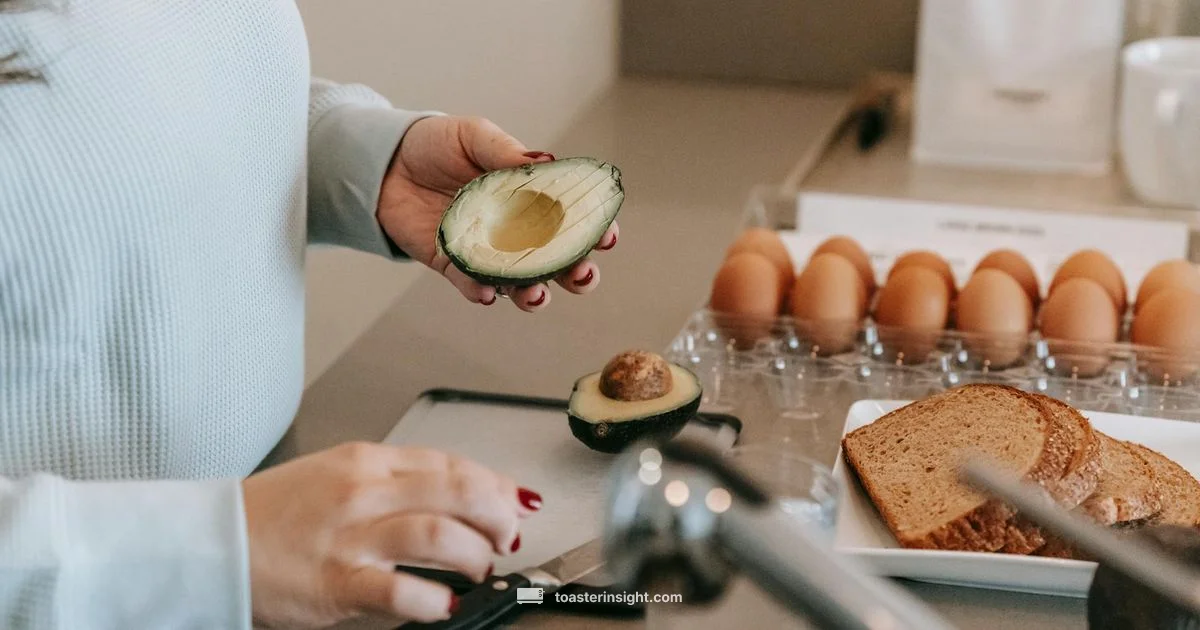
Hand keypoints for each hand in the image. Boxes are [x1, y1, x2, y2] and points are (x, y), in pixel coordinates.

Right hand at [241, 442, 541, 628]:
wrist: (209, 542)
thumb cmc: (272, 515)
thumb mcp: (336, 477)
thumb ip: (394, 483)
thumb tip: (454, 496)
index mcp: (366, 461)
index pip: (451, 463)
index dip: (495, 484)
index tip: (514, 502)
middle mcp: (364, 492)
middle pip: (458, 490)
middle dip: (498, 514)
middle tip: (508, 536)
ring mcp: (351, 537)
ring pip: (440, 534)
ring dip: (475, 555)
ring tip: (480, 568)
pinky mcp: (337, 582)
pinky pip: (400, 591)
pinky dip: (433, 599)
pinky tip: (443, 603)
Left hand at [377, 116, 619, 312]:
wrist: (385, 162)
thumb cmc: (435, 144)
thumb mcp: (473, 136)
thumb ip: (504, 152)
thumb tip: (544, 160)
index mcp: (531, 197)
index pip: (572, 219)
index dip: (594, 230)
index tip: (606, 236)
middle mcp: (516, 230)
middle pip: (558, 262)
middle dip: (577, 273)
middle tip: (582, 274)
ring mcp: (487, 252)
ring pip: (521, 284)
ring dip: (534, 294)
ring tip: (535, 293)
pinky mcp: (454, 265)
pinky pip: (474, 286)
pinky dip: (483, 292)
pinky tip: (488, 292)